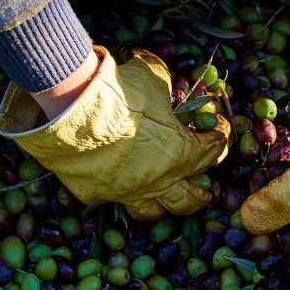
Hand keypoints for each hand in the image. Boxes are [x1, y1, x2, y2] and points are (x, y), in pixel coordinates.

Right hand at [0, 46, 229, 218]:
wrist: (70, 111)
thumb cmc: (118, 93)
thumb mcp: (150, 78)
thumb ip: (163, 83)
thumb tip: (163, 78)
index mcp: (180, 154)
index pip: (213, 152)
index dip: (220, 139)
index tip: (217, 130)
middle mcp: (158, 181)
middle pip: (190, 200)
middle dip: (201, 193)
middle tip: (204, 187)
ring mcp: (126, 192)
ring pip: (153, 212)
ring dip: (163, 204)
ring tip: (165, 196)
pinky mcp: (96, 194)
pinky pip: (111, 199)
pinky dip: (116, 191)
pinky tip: (116, 182)